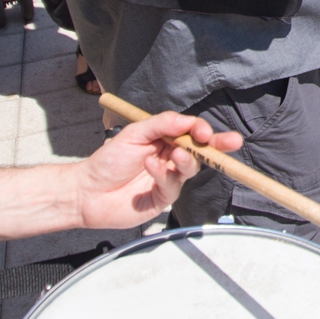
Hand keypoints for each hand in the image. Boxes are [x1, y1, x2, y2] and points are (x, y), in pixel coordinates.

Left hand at [72, 112, 241, 229]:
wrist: (86, 191)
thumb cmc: (108, 161)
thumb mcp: (134, 133)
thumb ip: (161, 124)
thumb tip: (187, 120)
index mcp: (165, 140)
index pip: (192, 132)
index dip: (202, 131)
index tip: (205, 132)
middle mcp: (170, 158)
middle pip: (201, 151)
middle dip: (219, 146)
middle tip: (233, 142)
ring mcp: (168, 178)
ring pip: (190, 168)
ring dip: (187, 160)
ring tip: (175, 154)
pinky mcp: (162, 198)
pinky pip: (172, 186)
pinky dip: (163, 174)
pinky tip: (149, 166)